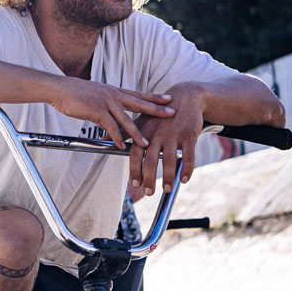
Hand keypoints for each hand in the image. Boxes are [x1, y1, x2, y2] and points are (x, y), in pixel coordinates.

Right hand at [48, 78, 174, 149]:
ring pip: (126, 119)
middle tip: (172, 113)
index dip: (154, 97)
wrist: (59, 89)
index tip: (168, 99)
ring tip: (147, 143)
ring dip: (137, 132)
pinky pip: (109, 126)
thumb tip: (109, 122)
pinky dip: (116, 137)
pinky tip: (122, 145)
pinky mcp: (96, 110)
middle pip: (139, 103)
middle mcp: (113, 94)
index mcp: (114, 91)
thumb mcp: (95, 98)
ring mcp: (105, 102)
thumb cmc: (74, 94)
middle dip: (157, 109)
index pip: (138, 94)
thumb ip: (105, 108)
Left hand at [128, 82, 204, 199]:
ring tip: (166, 189)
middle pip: (151, 160)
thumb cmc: (158, 114)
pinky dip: (186, 169)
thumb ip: (122, 133)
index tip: (135, 185)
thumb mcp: (140, 121)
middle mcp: (157, 134)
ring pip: (169, 160)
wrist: (185, 97)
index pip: (135, 154)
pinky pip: (188, 155)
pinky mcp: (189, 134)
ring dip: (168, 177)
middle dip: (149, 178)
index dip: (135, 170)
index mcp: (143, 132)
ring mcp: (173, 134)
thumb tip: (102, 140)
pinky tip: (185, 180)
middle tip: (149, 192)